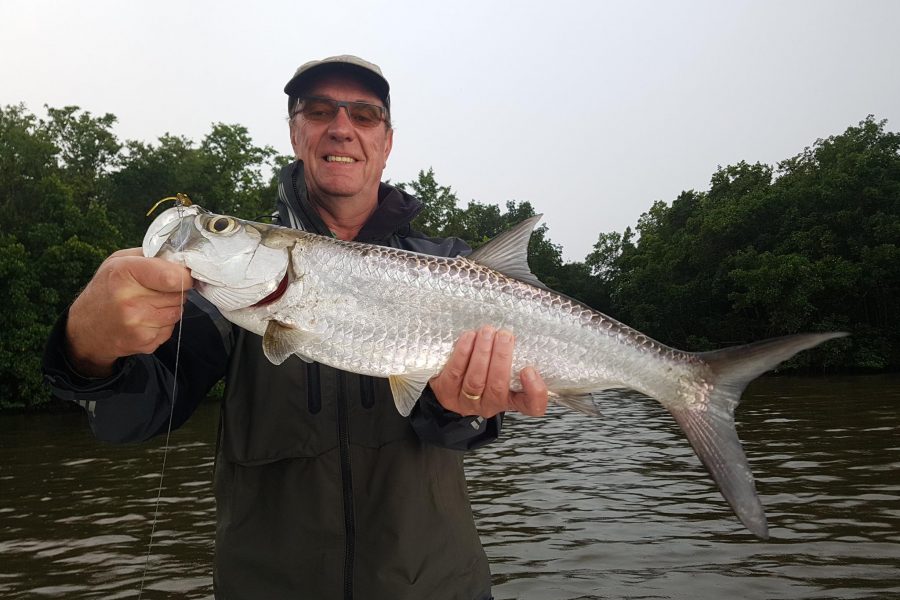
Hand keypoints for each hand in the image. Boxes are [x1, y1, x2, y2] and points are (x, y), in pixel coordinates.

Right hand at [65, 248, 193, 376]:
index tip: (180, 276)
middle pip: (178, 294)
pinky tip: (145, 320)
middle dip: (174, 291)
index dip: (183, 276)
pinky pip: (170, 329)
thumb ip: (150, 256)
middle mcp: (129, 300)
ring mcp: (137, 324)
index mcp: (123, 273)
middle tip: (155, 290)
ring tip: (148, 304)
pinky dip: (163, 324)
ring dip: (170, 307)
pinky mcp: (144, 342)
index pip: (173, 277)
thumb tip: (181, 260)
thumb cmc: (105, 289)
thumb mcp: (118, 261)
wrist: (86, 328)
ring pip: (177, 312)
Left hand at [429, 325, 547, 417]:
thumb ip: (513, 358)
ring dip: (482, 352)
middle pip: (498, 387)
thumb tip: (515, 335)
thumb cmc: (483, 371)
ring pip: (476, 380)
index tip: (529, 370)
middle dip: (501, 358)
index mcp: (511, 400)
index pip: (532, 406)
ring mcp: (467, 402)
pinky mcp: (447, 393)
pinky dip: (463, 352)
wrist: (450, 385)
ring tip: (487, 332)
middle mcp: (491, 405)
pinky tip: (469, 337)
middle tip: (504, 336)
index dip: (534, 391)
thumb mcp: (503, 368)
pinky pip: (456, 372)